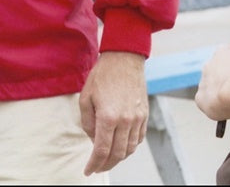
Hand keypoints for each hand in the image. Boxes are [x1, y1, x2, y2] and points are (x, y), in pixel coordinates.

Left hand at [78, 51, 147, 174]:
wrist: (124, 59)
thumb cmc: (102, 76)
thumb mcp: (85, 97)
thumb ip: (88, 123)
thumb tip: (93, 140)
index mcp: (108, 117)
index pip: (101, 150)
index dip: (94, 164)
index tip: (88, 170)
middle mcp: (125, 121)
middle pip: (117, 154)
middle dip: (105, 164)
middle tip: (96, 167)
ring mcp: (137, 119)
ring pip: (130, 149)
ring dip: (118, 158)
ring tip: (108, 159)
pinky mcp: (144, 115)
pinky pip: (138, 139)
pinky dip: (129, 147)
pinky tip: (121, 146)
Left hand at [195, 30, 229, 121]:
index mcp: (220, 53)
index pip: (228, 55)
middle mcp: (208, 65)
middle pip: (220, 72)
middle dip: (229, 78)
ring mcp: (203, 82)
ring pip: (212, 86)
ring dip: (221, 91)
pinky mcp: (201, 99)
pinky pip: (205, 102)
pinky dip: (213, 105)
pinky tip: (223, 108)